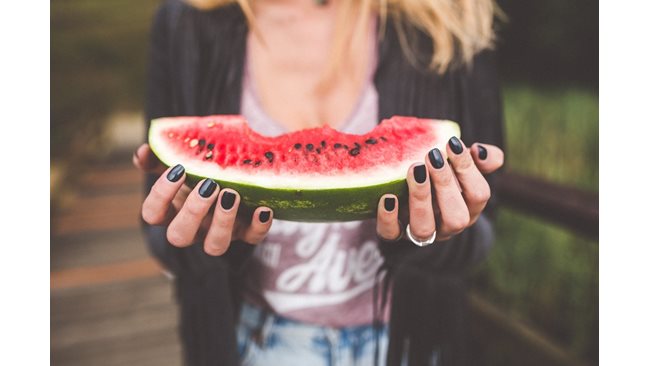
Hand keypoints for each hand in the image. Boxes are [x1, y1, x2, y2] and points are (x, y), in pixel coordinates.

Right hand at [133, 143, 273, 255]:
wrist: (235, 175)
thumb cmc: (199, 172)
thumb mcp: (180, 163)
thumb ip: (159, 158)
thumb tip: (141, 152)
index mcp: (172, 211)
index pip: (152, 214)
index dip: (161, 195)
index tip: (178, 170)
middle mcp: (194, 229)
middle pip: (180, 236)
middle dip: (192, 211)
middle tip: (209, 185)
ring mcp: (220, 234)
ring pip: (215, 246)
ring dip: (223, 222)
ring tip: (231, 194)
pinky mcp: (247, 234)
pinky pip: (253, 239)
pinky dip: (259, 226)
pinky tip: (263, 208)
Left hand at [376, 138, 503, 242]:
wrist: (409, 193)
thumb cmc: (442, 175)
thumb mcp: (462, 165)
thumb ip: (483, 158)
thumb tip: (480, 151)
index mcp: (468, 208)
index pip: (479, 195)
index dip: (468, 170)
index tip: (452, 143)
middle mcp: (447, 225)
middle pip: (456, 218)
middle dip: (446, 185)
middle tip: (432, 156)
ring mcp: (420, 232)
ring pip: (424, 229)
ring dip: (420, 198)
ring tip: (415, 169)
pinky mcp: (393, 233)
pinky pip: (390, 233)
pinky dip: (388, 217)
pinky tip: (388, 196)